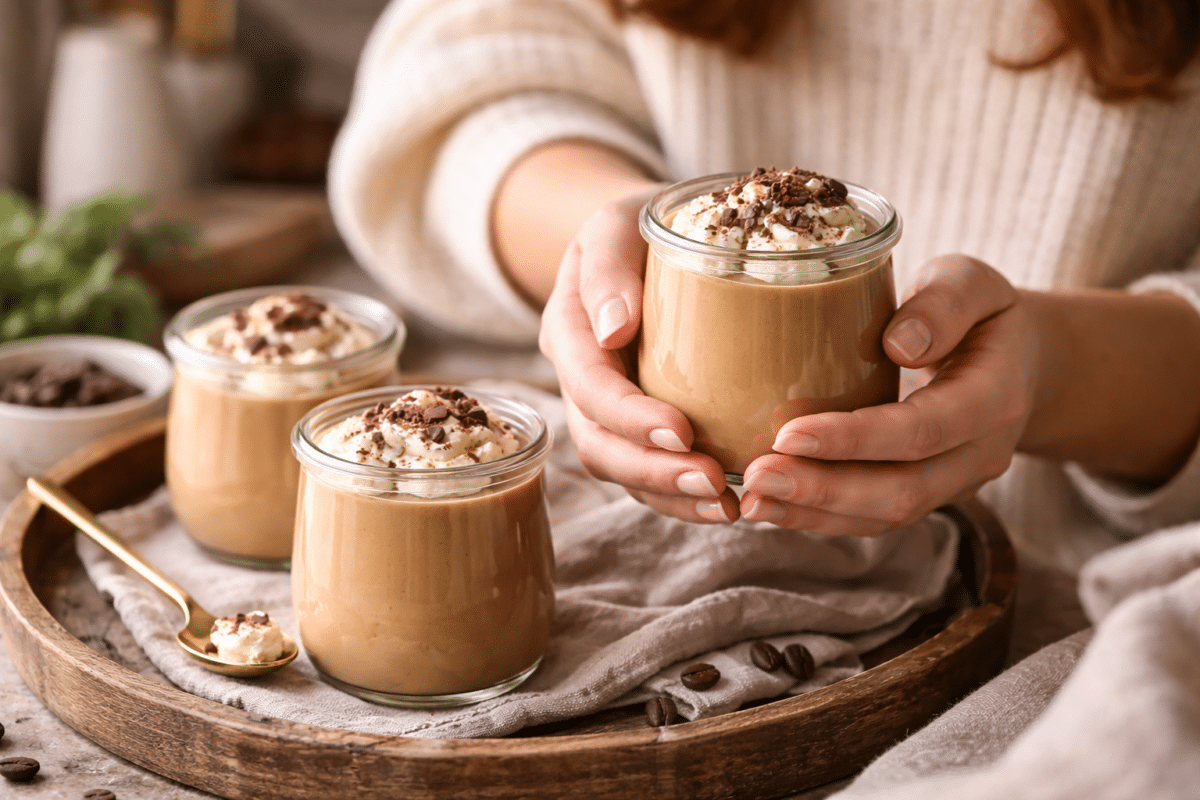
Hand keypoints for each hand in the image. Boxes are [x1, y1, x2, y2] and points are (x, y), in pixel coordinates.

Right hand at [539, 192, 741, 523]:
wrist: (648, 237)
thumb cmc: (637, 226)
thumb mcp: (616, 223)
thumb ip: (608, 266)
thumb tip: (614, 327)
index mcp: (568, 331)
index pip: (589, 386)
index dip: (629, 417)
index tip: (684, 430)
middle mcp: (579, 379)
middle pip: (599, 444)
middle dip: (653, 472)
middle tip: (712, 484)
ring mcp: (606, 410)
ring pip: (623, 470)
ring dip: (671, 496)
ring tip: (726, 508)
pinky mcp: (638, 426)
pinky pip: (650, 473)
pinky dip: (682, 497)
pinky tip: (726, 504)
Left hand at [739, 255, 1037, 535]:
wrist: (1016, 361)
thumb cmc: (981, 313)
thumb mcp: (973, 283)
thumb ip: (945, 302)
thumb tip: (899, 344)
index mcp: (995, 396)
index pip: (922, 430)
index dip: (856, 439)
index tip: (788, 434)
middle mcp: (980, 453)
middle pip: (902, 489)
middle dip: (824, 490)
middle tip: (756, 477)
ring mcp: (954, 483)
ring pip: (884, 515)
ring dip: (813, 513)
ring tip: (750, 500)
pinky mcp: (925, 495)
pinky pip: (873, 518)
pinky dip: (818, 518)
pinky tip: (769, 506)